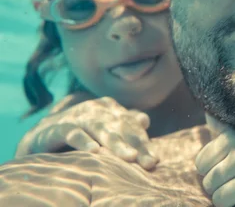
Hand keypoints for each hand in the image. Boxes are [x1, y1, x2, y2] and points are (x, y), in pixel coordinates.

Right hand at [15, 96, 157, 169]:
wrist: (42, 135)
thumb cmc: (81, 132)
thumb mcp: (104, 130)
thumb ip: (124, 126)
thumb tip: (145, 120)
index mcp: (110, 108)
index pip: (132, 127)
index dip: (144, 143)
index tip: (155, 161)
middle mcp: (96, 109)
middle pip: (121, 128)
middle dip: (137, 145)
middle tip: (149, 162)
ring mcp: (77, 116)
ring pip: (101, 129)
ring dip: (116, 143)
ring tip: (131, 157)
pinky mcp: (58, 127)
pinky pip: (73, 133)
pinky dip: (83, 141)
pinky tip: (94, 152)